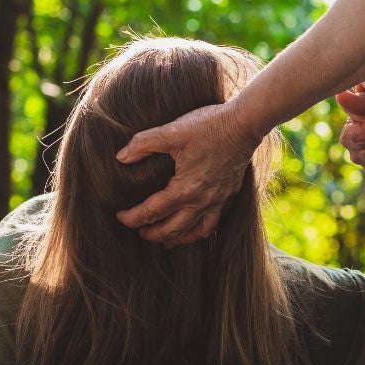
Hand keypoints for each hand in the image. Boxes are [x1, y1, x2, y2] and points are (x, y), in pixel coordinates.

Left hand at [115, 101, 262, 244]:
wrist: (244, 124)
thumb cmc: (209, 126)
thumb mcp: (172, 131)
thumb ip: (143, 143)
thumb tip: (120, 157)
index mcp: (184, 189)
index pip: (151, 212)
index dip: (132, 218)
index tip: (120, 217)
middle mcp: (201, 201)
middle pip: (172, 229)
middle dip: (152, 234)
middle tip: (139, 233)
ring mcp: (217, 200)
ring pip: (194, 232)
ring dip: (176, 238)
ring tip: (164, 241)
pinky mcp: (228, 195)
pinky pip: (212, 223)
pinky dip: (199, 231)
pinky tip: (193, 230)